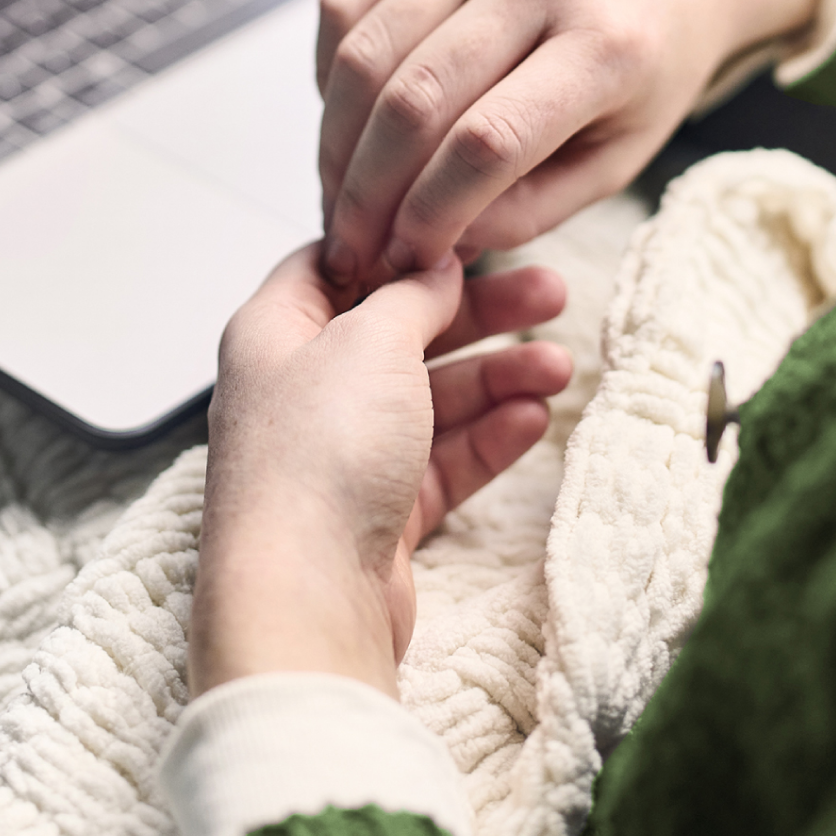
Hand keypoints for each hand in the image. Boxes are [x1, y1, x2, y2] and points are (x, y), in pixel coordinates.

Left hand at [189, 246, 570, 698]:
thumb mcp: (370, 340)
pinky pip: (440, 460)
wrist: (305, 596)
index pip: (339, 264)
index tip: (468, 240)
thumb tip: (434, 265)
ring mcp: (340, 452)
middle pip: (400, 329)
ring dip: (496, 378)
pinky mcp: (375, 513)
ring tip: (560, 367)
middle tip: (550, 293)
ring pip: (430, 397)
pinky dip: (486, 437)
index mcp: (275, 331)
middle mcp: (302, 388)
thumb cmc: (316, 457)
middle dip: (478, 313)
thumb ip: (410, 295)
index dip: (403, 246)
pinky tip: (533, 419)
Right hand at [316, 0, 821, 284]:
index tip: (406, 263)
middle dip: (366, 193)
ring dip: (335, 142)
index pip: (488, 144)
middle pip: (413, 100)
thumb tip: (431, 241)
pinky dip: (329, 72)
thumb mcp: (623, 155)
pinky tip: (345, 120)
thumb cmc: (651, 63)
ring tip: (337, 197)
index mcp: (607, 44)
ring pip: (367, 53)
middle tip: (352, 248)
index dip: (430, 215)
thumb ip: (532, 208)